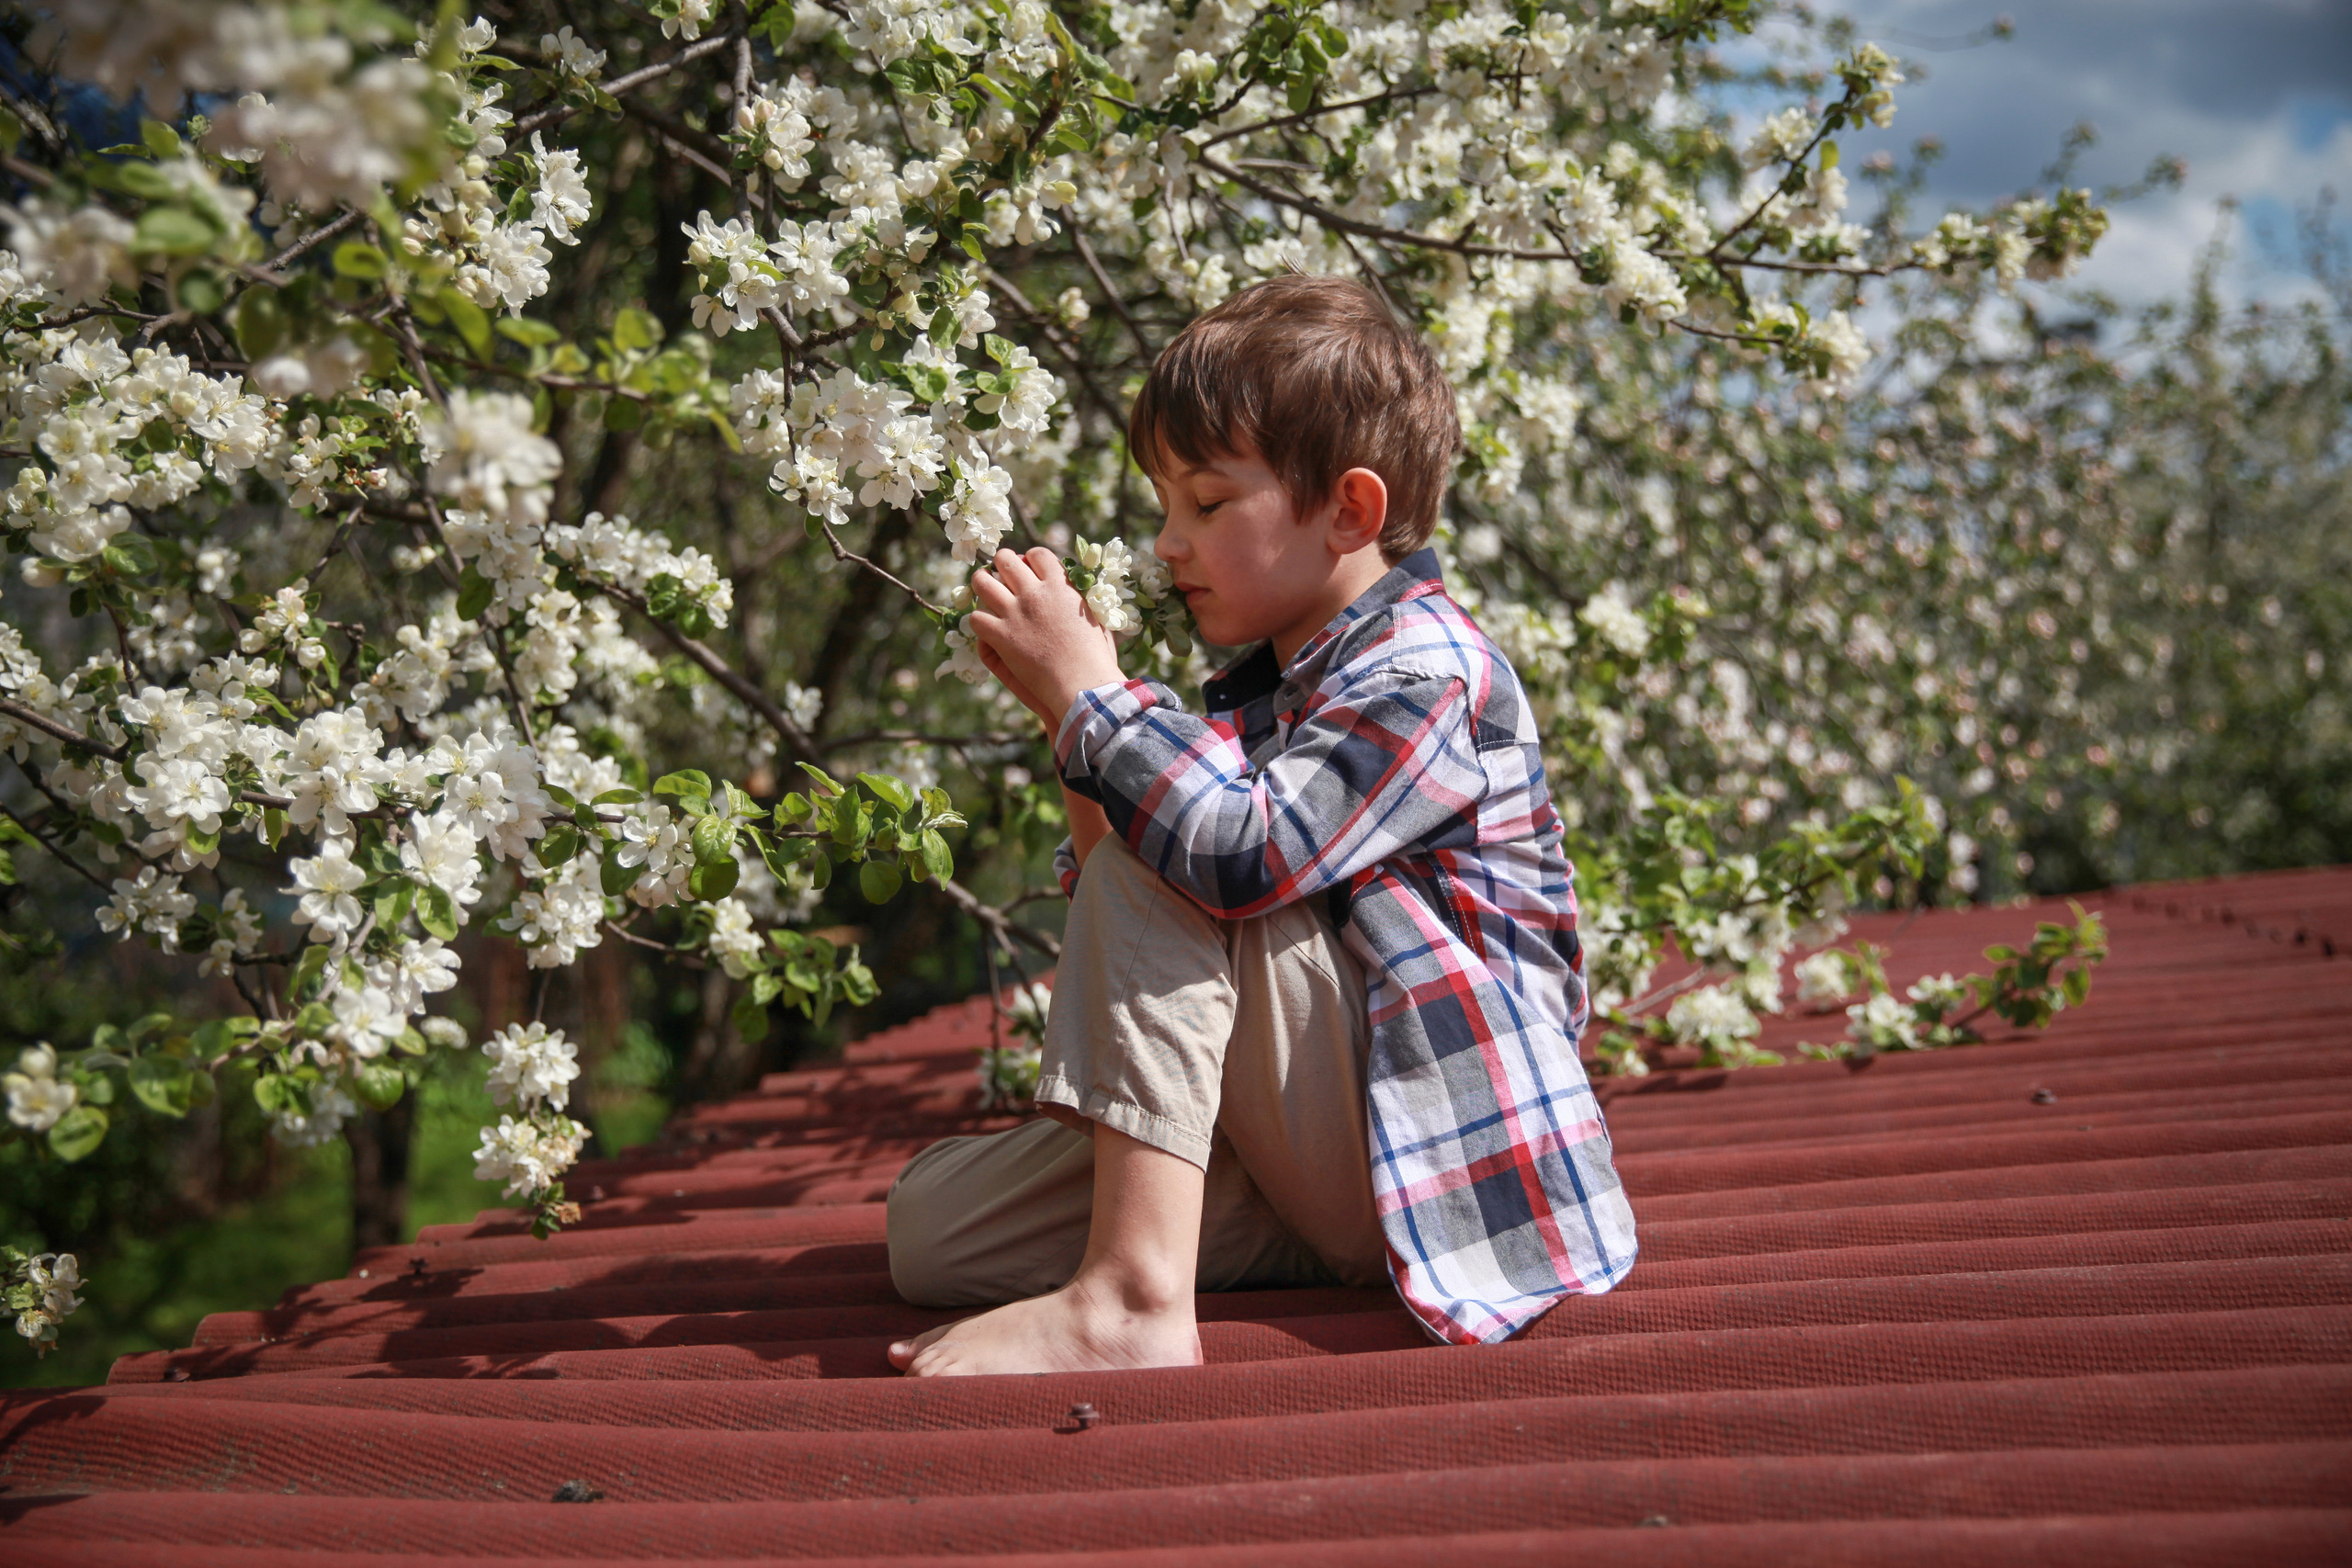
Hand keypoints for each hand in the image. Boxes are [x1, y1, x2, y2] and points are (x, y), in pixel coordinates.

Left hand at [968, 547, 1125, 730]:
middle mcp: (1035, 594)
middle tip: (1000, 571)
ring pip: (983, 583)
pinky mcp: (1002, 637)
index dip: (1029, 558)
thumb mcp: (1095, 618)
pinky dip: (979, 621)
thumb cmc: (1096, 656)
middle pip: (1006, 560)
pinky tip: (985, 626)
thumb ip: (1079, 600)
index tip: (1027, 565)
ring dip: (981, 582)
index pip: (1038, 555)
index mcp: (1060, 586)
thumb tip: (1070, 591)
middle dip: (1001, 562)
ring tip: (982, 588)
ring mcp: (1015, 613)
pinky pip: (978, 618)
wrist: (1082, 684)